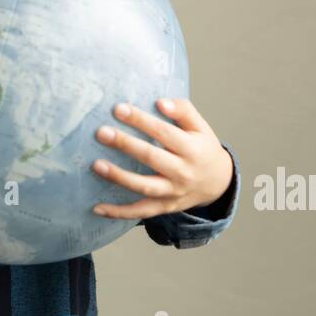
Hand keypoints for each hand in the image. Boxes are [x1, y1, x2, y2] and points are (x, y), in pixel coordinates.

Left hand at [91, 98, 232, 219]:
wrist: (218, 183)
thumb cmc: (203, 149)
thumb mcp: (201, 127)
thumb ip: (183, 110)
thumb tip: (161, 103)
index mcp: (192, 148)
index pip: (164, 132)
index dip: (141, 120)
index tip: (118, 109)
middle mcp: (183, 172)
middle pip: (151, 157)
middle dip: (125, 144)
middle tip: (102, 133)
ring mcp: (173, 192)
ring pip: (144, 187)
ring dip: (119, 177)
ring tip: (97, 165)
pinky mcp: (165, 207)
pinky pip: (140, 212)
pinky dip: (119, 212)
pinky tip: (98, 207)